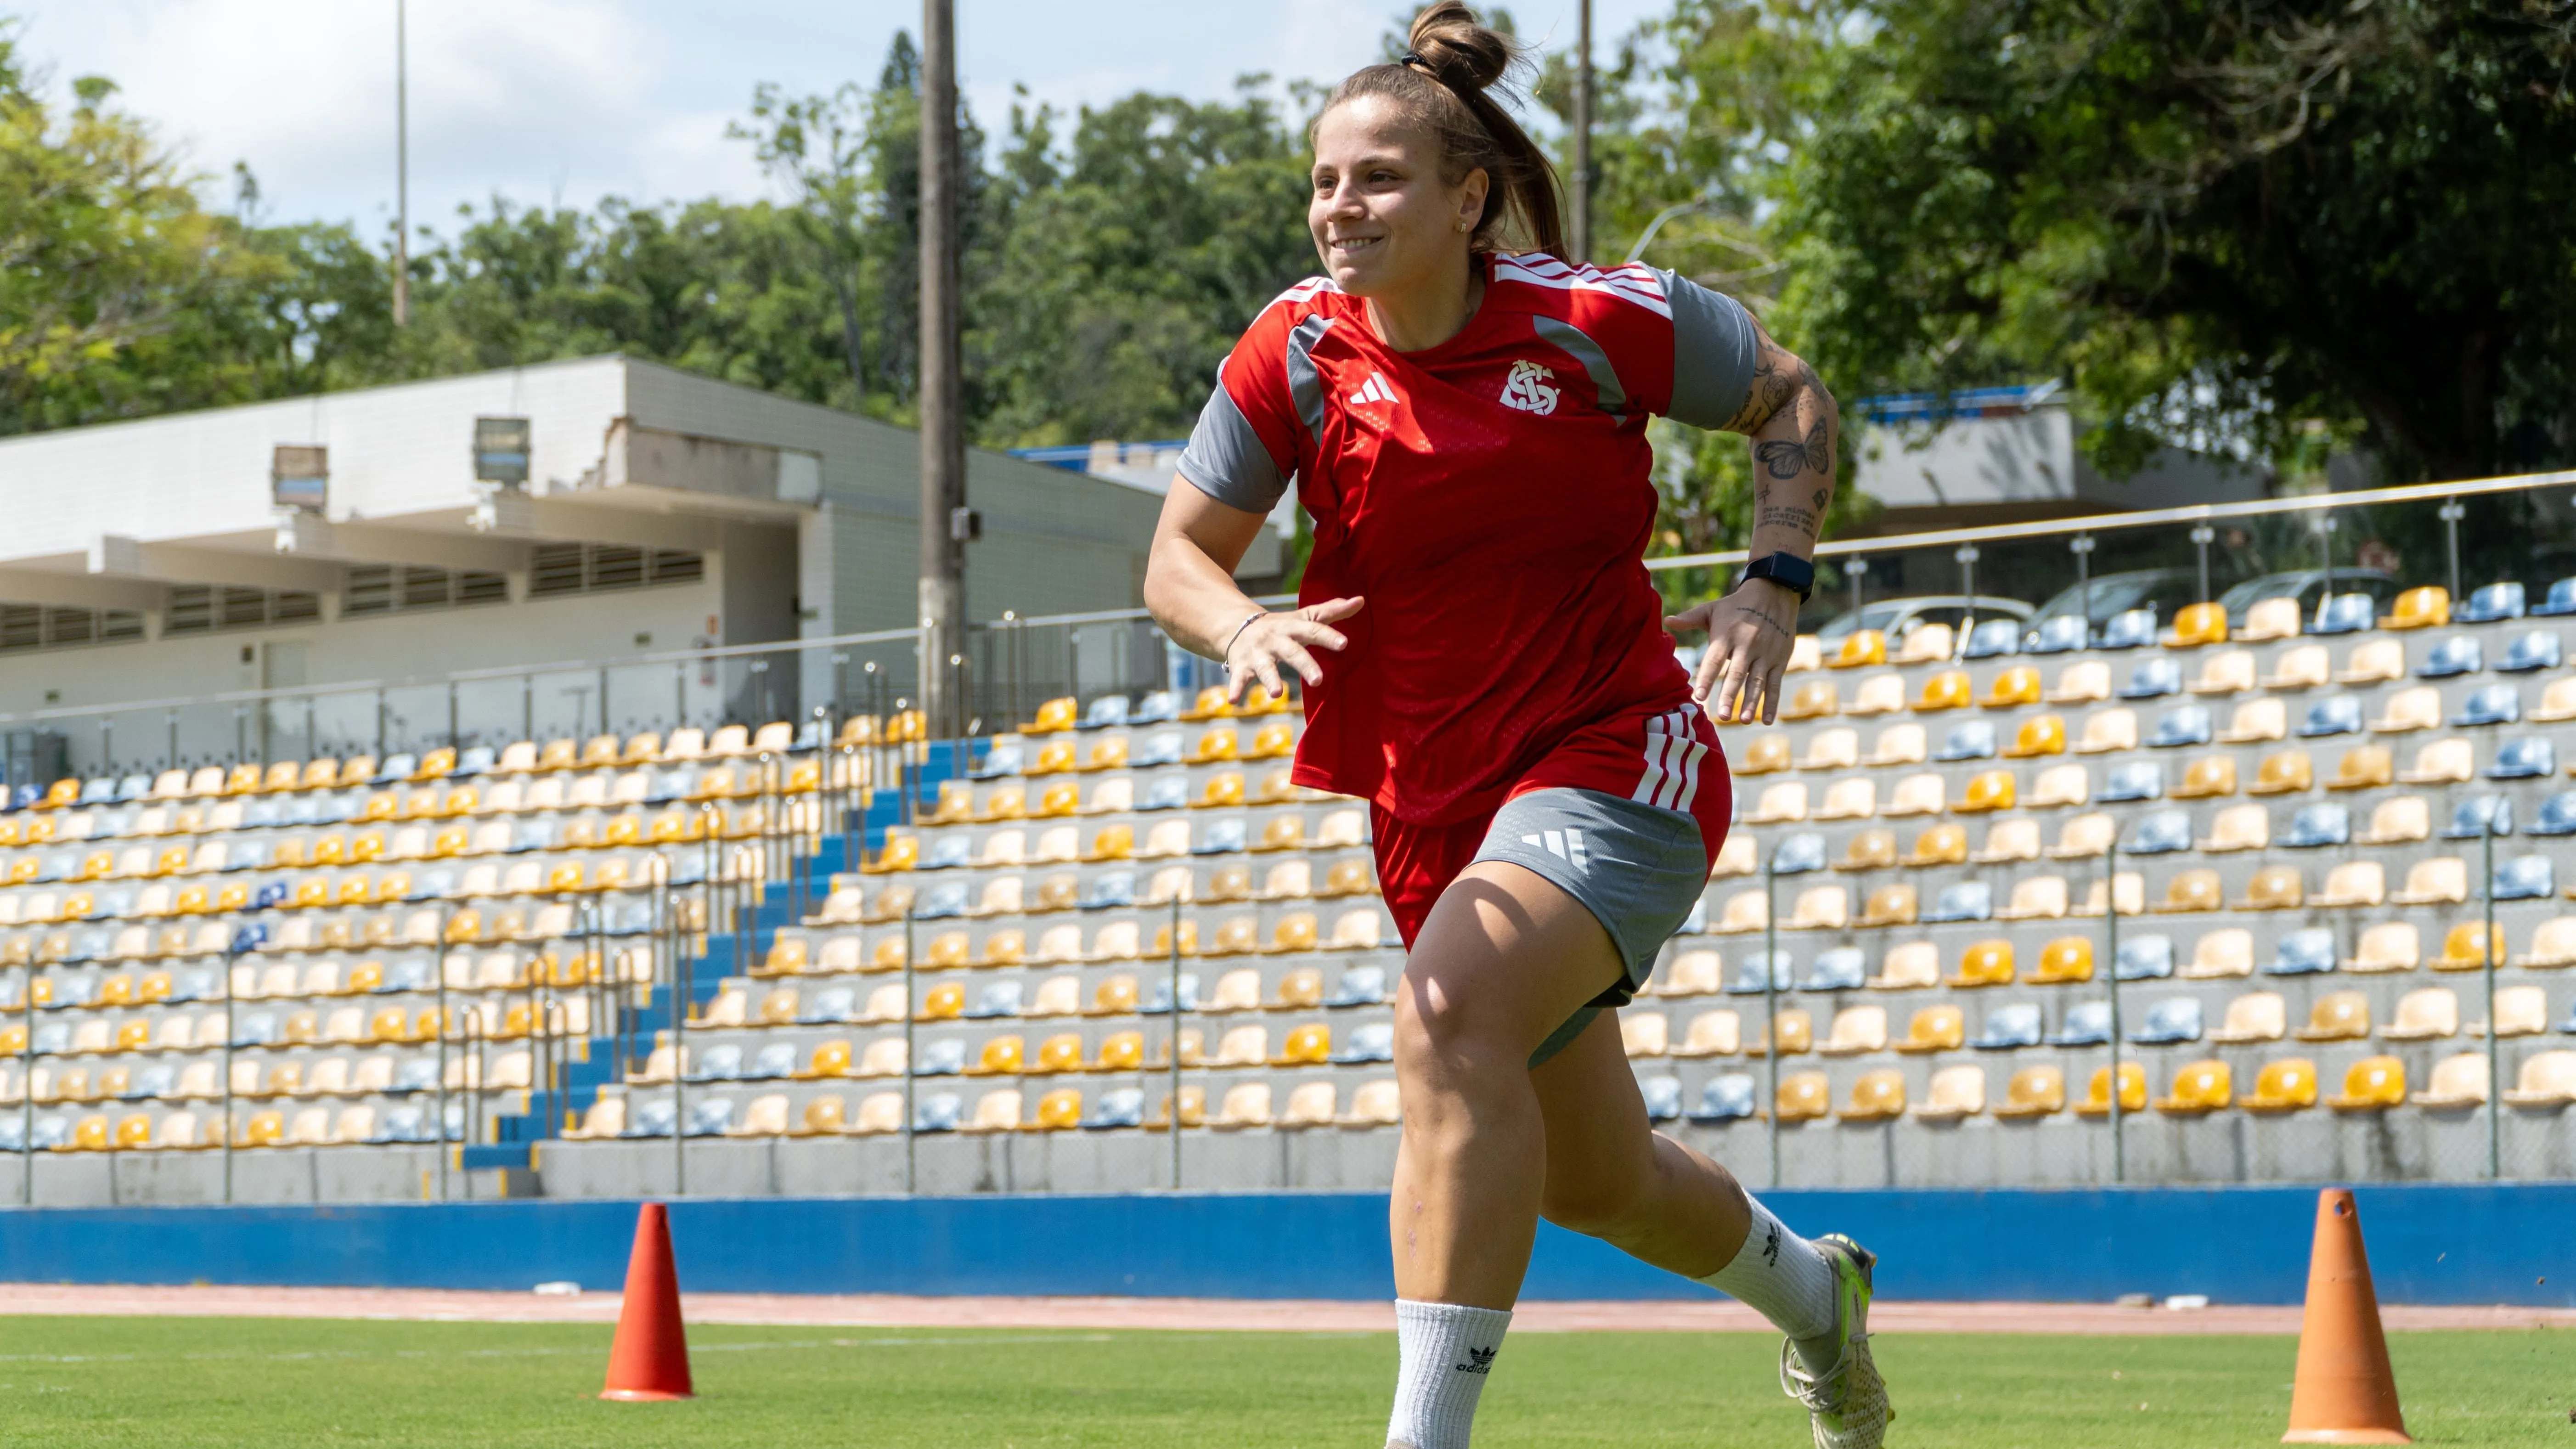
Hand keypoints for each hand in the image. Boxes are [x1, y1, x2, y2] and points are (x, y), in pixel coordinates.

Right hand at [1227, 596, 1364, 702]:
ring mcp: (1257, 654)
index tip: (1344, 644)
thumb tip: (1361, 600)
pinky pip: (1238, 678)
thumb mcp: (1304, 617)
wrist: (1237, 626)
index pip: (1313, 629)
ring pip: (1265, 667)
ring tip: (1277, 693)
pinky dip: (1235, 689)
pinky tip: (1234, 701)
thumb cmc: (1280, 627)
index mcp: (1292, 627)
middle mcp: (1275, 639)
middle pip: (1292, 651)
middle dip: (1304, 664)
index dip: (1328, 636)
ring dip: (1271, 679)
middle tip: (1318, 680)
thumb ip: (1331, 612)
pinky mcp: (1241, 666)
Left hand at [1665, 579, 1800, 723]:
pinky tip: (1766, 720)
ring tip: (1743, 720)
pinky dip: (1772, 702)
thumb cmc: (1736, 606)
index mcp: (1726, 635)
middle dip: (1729, 695)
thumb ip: (1690, 618)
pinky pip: (1775, 683)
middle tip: (1722, 716)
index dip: (1707, 677)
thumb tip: (1667, 621)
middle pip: (1737, 674)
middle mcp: (1746, 645)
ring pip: (1757, 681)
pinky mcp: (1780, 659)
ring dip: (1751, 702)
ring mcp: (1765, 654)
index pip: (1714, 659)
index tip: (1699, 696)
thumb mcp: (1712, 608)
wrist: (1773, 594)